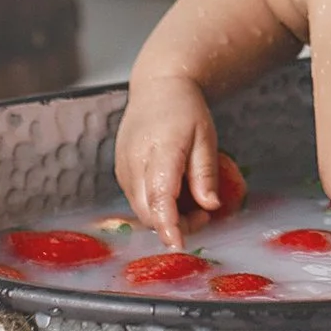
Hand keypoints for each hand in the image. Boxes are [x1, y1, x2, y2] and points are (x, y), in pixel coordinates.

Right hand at [115, 75, 224, 247]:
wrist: (157, 88)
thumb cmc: (185, 110)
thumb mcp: (205, 136)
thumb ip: (205, 173)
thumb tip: (210, 206)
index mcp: (160, 149)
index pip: (160, 196)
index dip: (168, 224)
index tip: (178, 243)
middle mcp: (135, 161)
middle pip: (148, 210)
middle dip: (175, 224)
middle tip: (202, 215)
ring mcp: (124, 167)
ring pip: (141, 209)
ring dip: (165, 217)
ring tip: (191, 202)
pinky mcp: (120, 172)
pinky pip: (137, 200)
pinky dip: (156, 206)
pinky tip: (174, 194)